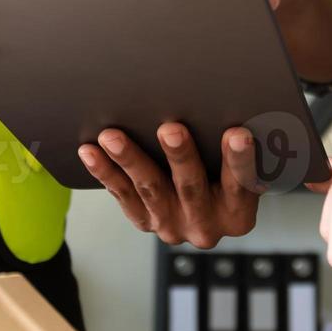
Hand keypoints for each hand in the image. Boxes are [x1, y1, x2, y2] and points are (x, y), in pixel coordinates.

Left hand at [79, 123, 263, 248]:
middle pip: (191, 188)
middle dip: (180, 157)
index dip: (239, 161)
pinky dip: (105, 172)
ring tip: (113, 137)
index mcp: (237, 215)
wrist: (207, 206)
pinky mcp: (144, 221)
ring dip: (130, 160)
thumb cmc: (226, 172)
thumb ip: (240, 147)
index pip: (241, 185)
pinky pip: (121, 195)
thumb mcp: (241, 167)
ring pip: (149, 190)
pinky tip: (90, 151)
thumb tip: (235, 103)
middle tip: (171, 130)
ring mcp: (172, 226)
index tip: (237, 134)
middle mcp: (205, 226)